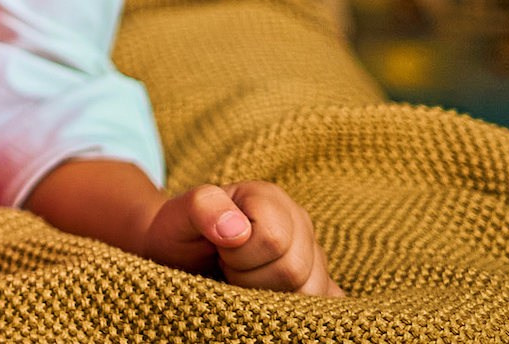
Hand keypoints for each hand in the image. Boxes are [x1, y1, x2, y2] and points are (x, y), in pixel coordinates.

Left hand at [142, 182, 342, 296]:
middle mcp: (299, 222)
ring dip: (269, 297)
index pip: (272, 240)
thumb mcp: (180, 213)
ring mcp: (314, 253)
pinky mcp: (319, 281)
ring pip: (311, 292)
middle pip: (294, 270)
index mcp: (270, 197)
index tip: (219, 251)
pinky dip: (299, 310)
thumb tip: (235, 229)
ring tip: (244, 281)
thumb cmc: (183, 232)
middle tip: (228, 268)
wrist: (182, 252)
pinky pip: (328, 303)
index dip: (239, 256)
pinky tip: (270, 300)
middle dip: (250, 279)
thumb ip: (203, 207)